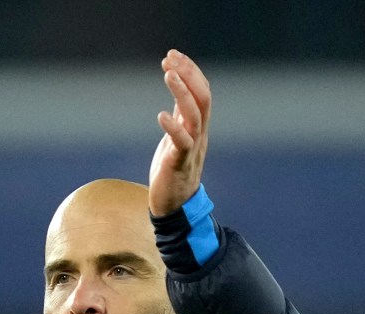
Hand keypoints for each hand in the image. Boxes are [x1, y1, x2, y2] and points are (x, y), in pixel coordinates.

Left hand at [148, 50, 210, 215]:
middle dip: (188, 75)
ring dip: (182, 93)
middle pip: (203, 99)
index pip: (202, 93)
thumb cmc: (173, 172)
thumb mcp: (177, 139)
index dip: (190, 72)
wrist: (174, 207)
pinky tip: (161, 115)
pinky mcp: (179, 164)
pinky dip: (173, 127)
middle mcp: (200, 136)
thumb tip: (178, 92)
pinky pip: (182, 143)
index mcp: (199, 128)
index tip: (173, 55)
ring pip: (195, 116)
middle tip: (170, 58)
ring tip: (168, 74)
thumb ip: (181, 117)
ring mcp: (191, 150)